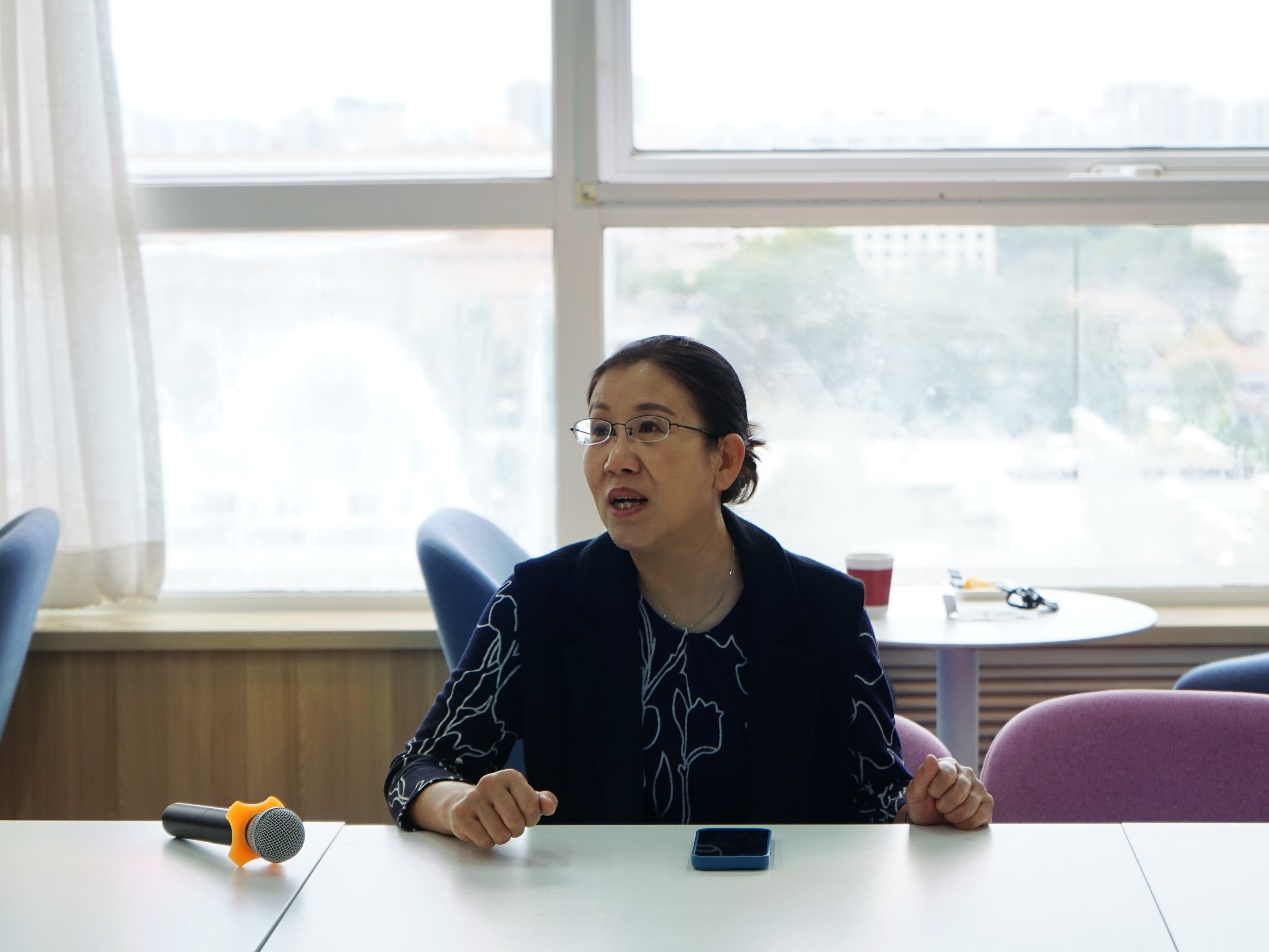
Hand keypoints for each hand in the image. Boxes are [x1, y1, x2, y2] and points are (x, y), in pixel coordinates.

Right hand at [438, 769, 558, 848]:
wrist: (466, 803)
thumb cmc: (502, 803)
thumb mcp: (524, 798)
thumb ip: (542, 801)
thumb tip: (550, 806)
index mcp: (510, 776)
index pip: (532, 806)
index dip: (532, 819)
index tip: (525, 816)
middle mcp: (490, 782)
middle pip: (515, 823)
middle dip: (516, 830)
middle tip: (509, 824)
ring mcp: (473, 797)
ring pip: (500, 835)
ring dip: (502, 837)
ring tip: (495, 826)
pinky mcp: (460, 813)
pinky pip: (484, 841)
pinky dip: (487, 841)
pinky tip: (482, 829)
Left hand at [903, 754, 992, 829]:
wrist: (929, 821)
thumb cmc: (922, 803)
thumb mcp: (915, 791)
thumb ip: (922, 775)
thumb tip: (930, 757)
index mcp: (949, 765)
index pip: (947, 775)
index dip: (935, 790)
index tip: (931, 794)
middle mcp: (967, 774)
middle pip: (959, 792)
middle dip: (944, 805)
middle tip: (939, 806)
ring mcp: (980, 788)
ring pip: (969, 807)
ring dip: (953, 816)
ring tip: (948, 813)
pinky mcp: (987, 804)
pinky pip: (980, 817)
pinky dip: (965, 824)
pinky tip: (959, 820)